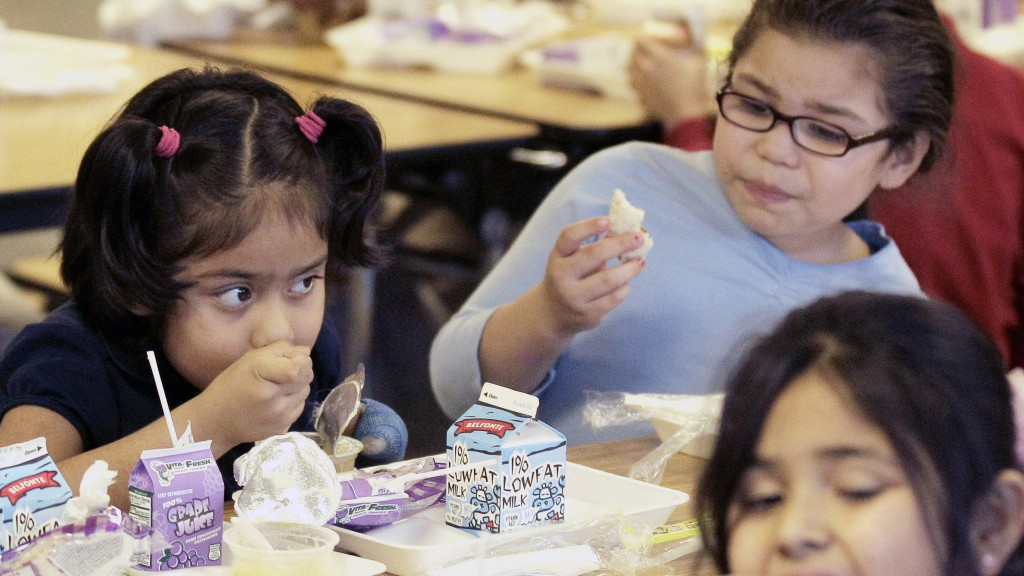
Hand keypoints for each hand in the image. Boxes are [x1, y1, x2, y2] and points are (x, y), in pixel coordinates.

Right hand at [202, 341, 313, 445]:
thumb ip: (279, 350)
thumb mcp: (249, 360)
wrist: (216, 422)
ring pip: (305, 392)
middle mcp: (273, 398)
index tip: (289, 360)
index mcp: (262, 377)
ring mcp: (279, 417)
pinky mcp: (282, 429)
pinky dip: (292, 402)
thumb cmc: (230, 385)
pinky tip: (274, 402)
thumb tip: (305, 351)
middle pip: (306, 378)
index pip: (301, 367)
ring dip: (296, 387)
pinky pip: (299, 408)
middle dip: (299, 371)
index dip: (300, 360)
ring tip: (275, 388)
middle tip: (279, 373)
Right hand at [535, 216, 646, 339]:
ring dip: (629, 269)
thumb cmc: (570, 277)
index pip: (569, 236)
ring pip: (607, 280)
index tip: (608, 220)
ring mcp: (573, 297)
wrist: (553, 313)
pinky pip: (612, 299)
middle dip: (620, 244)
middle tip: (639, 237)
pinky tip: (627, 283)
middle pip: (593, 255)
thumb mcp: (574, 259)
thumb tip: (626, 229)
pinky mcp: (586, 315)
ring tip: (640, 262)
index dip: (588, 226)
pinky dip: (624, 288)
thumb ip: (596, 245)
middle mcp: (561, 276)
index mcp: (557, 257)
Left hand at [629, 34, 709, 128]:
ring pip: (629, 67)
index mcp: (660, 57)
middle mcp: (646, 68)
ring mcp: (641, 82)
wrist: (685, 114)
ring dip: (634, 63)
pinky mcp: (640, 95)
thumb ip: (694, 48)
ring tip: (643, 63)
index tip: (653, 40)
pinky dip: (635, 77)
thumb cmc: (694, 88)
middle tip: (647, 50)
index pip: (642, 41)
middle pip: (633, 53)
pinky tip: (644, 78)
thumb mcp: (698, 63)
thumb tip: (692, 40)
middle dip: (639, 49)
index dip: (646, 39)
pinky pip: (632, 81)